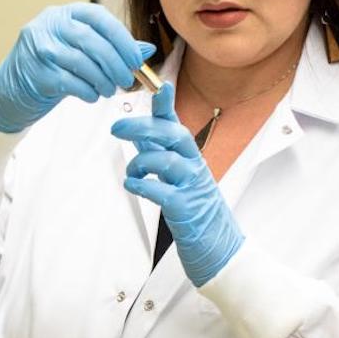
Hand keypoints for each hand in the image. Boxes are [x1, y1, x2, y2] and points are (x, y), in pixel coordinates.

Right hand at [0, 3, 155, 132]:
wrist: (11, 90)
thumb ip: (112, 48)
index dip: (121, 38)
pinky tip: (92, 96)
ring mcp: (39, 48)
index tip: (136, 59)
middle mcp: (49, 25)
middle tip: (127, 80)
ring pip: (82, 62)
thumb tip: (146, 50)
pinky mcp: (35, 72)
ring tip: (110, 90)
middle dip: (115, 62)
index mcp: (64, 13)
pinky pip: (70, 82)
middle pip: (91, 40)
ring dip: (103, 80)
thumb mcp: (81, 52)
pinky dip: (87, 91)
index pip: (98, 17)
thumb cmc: (52, 67)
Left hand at [111, 83, 245, 286]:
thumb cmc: (197, 214)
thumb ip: (159, 156)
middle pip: (173, 135)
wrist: (222, 251)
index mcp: (191, 159)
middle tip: (117, 126)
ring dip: (141, 162)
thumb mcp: (178, 179)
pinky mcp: (187, 211)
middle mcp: (194, 168)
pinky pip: (163, 191)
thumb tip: (139, 134)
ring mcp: (193, 189)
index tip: (159, 86)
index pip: (176, 125)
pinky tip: (134, 186)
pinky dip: (143, 186)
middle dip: (144, 126)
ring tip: (132, 173)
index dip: (167, 105)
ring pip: (167, 160)